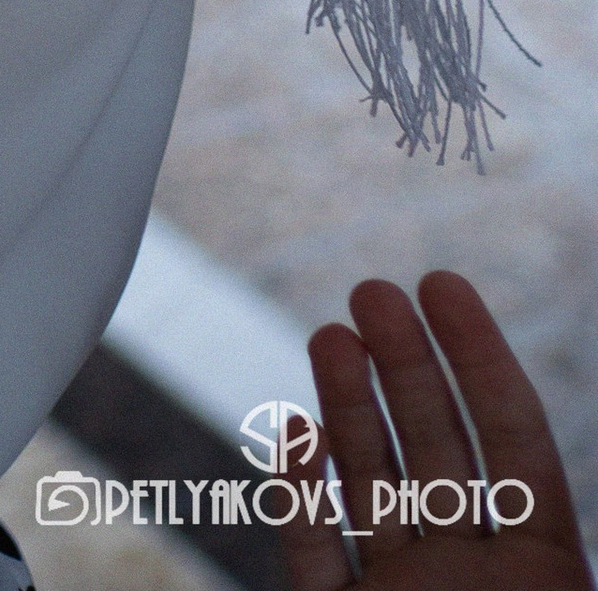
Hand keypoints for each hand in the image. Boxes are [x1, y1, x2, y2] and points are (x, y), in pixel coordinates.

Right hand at [280, 271, 587, 590]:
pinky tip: (295, 430)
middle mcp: (468, 576)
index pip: (514, 443)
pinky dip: (299, 493)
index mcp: (538, 572)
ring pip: (370, 485)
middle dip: (405, 363)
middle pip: (435, 448)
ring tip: (330, 335)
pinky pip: (315, 551)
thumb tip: (536, 467)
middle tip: (373, 290)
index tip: (440, 282)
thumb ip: (548, 542)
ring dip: (348, 406)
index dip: (480, 357)